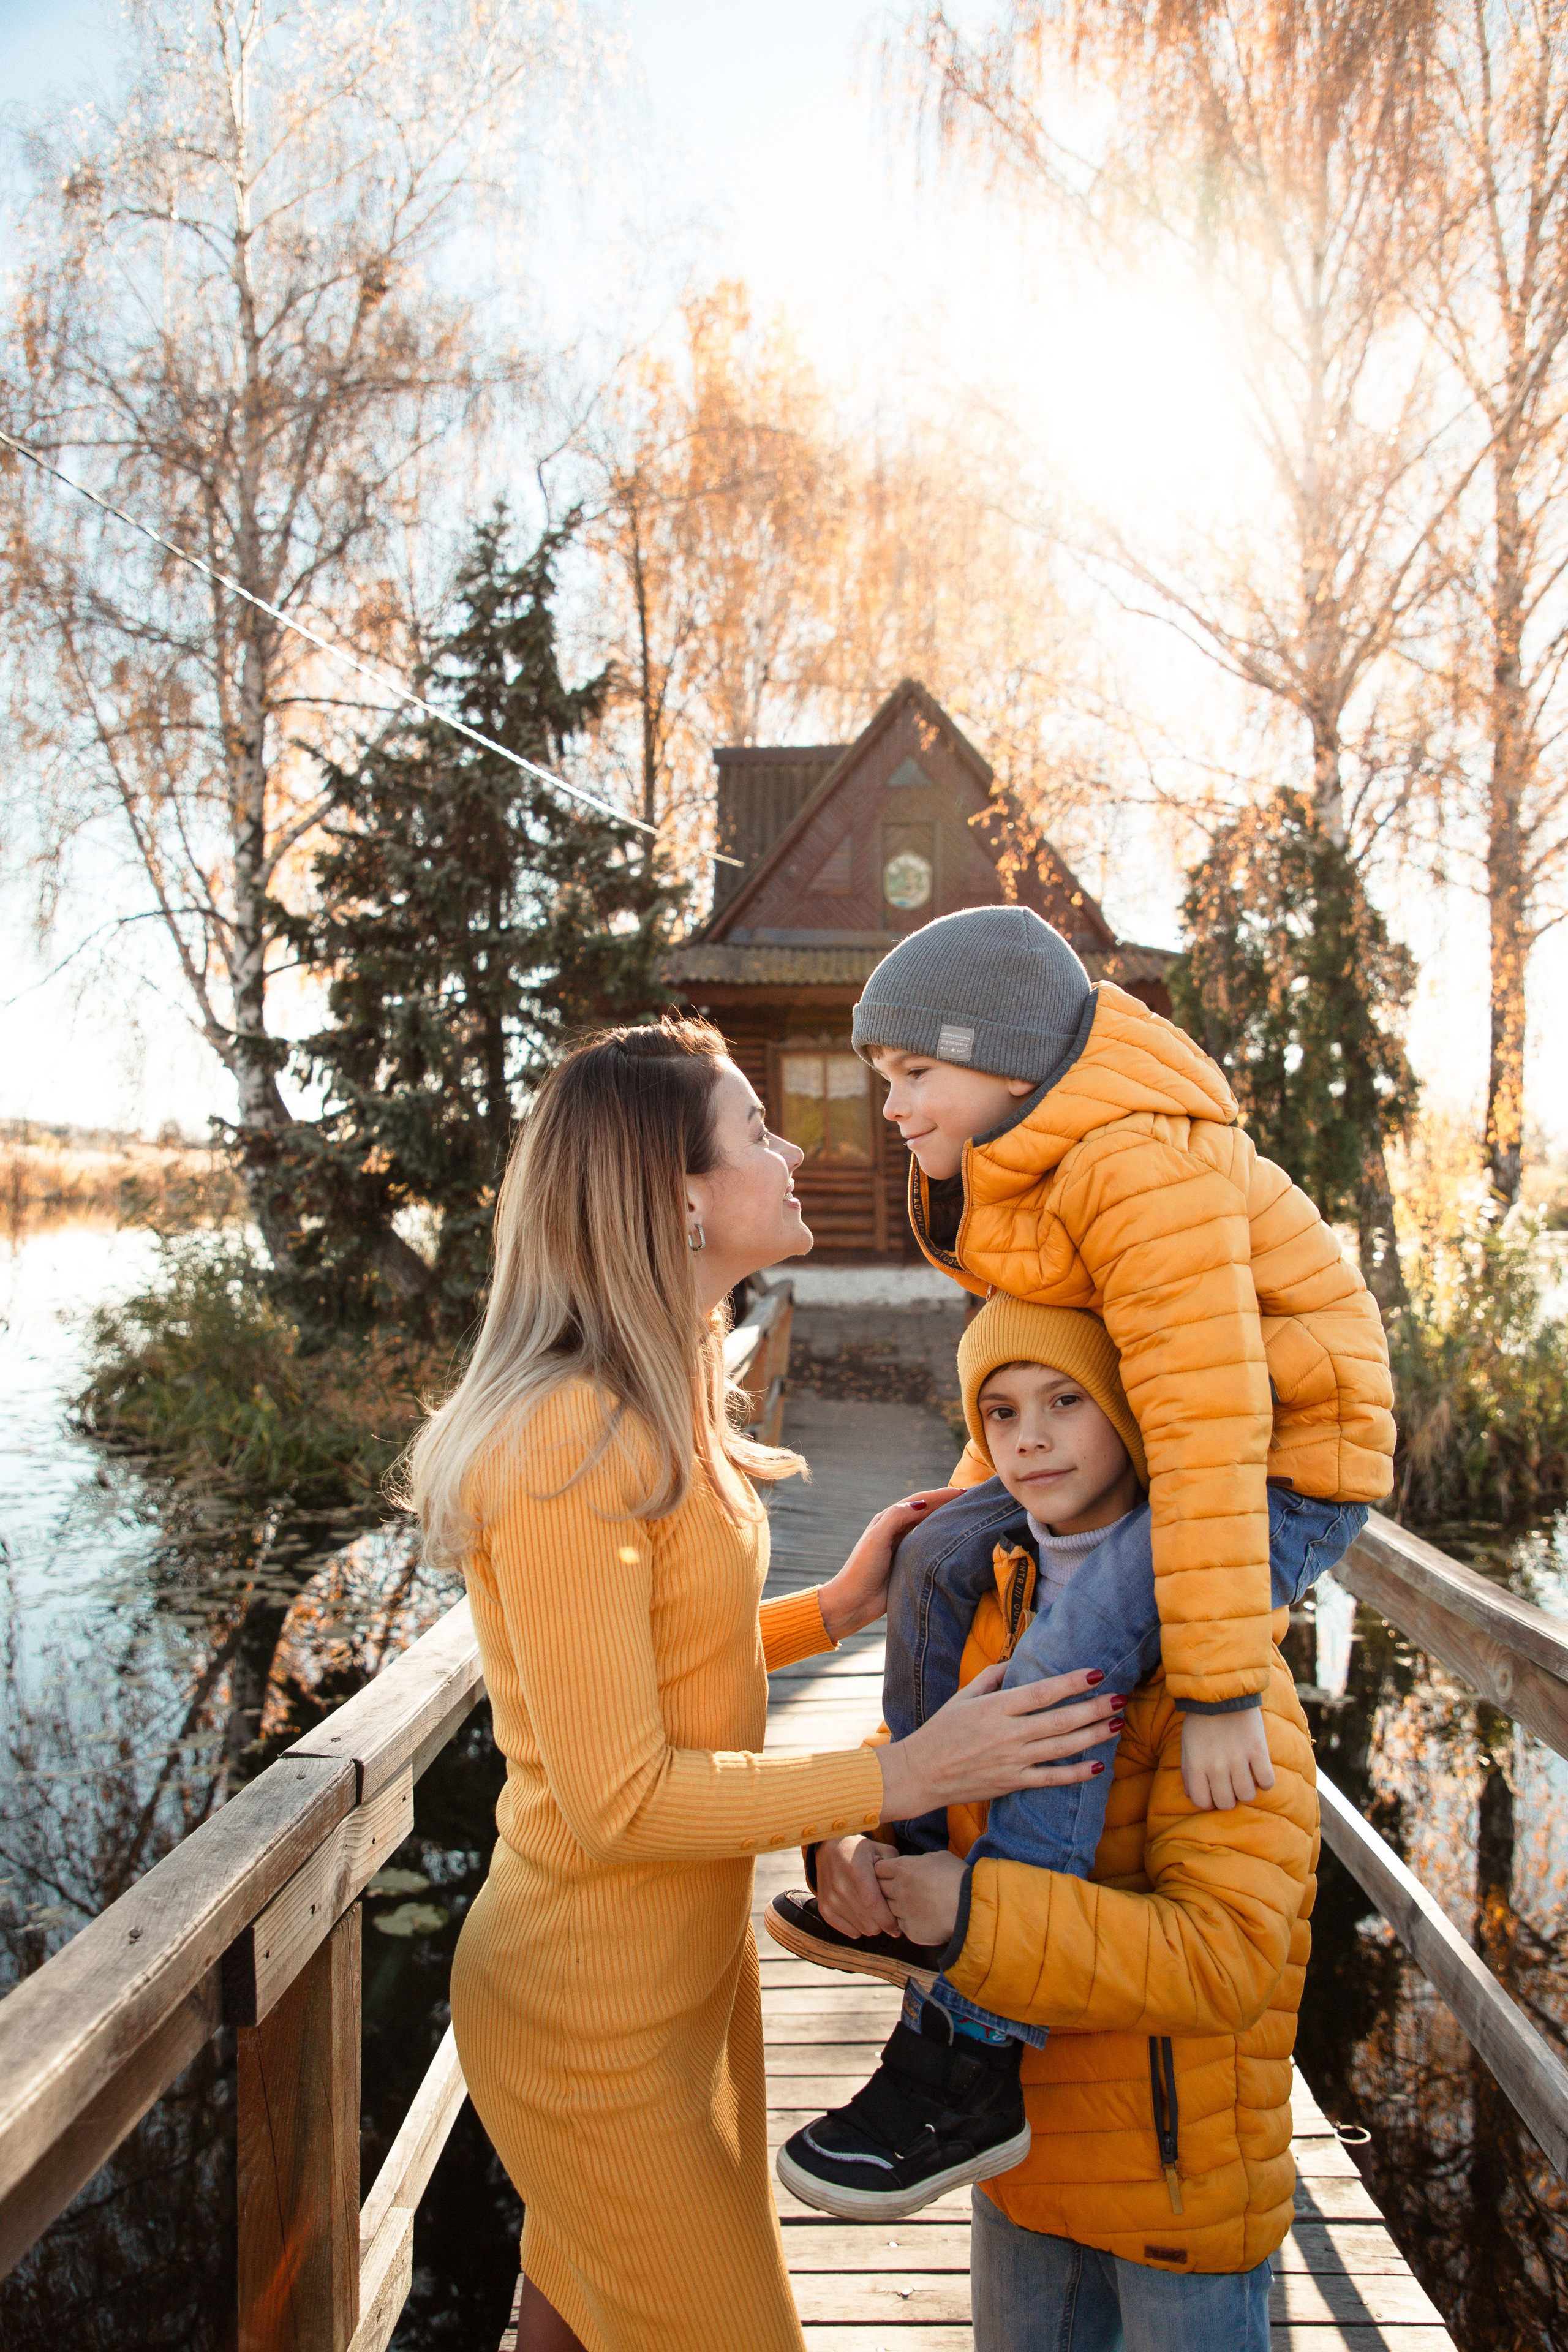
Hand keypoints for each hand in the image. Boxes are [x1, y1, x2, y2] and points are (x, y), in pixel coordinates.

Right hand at [815, 1835, 900, 1937]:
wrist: (829, 1848)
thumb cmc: (861, 1852)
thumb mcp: (880, 1850)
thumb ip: (894, 1869)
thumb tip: (905, 1892)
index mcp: (856, 1869)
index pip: (873, 1903)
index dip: (887, 1920)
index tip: (898, 1927)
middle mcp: (840, 1885)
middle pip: (869, 1922)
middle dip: (883, 1924)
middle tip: (888, 1915)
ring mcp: (830, 1898)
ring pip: (861, 1929)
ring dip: (871, 1925)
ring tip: (874, 1911)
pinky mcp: (823, 1908)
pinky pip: (849, 1931)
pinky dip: (859, 1928)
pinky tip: (862, 1914)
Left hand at [817, 1488, 962, 1639]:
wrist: (853, 1602)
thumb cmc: (862, 1569)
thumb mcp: (877, 1538)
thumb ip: (896, 1517)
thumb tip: (921, 1504)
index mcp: (888, 1519)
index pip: (920, 1501)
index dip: (941, 1495)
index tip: (964, 1492)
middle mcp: (897, 1530)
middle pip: (927, 1511)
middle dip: (948, 1504)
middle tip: (972, 1501)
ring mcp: (904, 1547)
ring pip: (930, 1528)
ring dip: (947, 1520)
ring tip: (968, 1517)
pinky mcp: (908, 1564)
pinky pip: (930, 1547)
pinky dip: (943, 1540)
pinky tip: (956, 1543)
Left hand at [875, 1849, 965, 1946]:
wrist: (972, 1906)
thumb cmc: (958, 1877)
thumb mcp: (939, 1858)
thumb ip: (919, 1861)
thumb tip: (914, 1865)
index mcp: (903, 1868)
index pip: (878, 1869)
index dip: (884, 1871)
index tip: (892, 1874)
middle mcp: (899, 1889)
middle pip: (879, 1889)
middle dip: (887, 1889)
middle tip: (902, 1890)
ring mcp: (903, 1911)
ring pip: (888, 1908)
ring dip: (897, 1906)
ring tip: (915, 1904)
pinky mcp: (910, 1930)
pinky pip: (901, 1925)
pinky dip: (908, 1922)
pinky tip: (922, 1918)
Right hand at [877, 1661, 1122, 1822]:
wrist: (920, 1774)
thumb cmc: (941, 1731)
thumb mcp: (962, 1696)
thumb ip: (992, 1677)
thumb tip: (1016, 1659)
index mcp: (994, 1709)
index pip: (1041, 1692)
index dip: (1071, 1682)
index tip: (1096, 1673)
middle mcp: (1007, 1735)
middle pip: (1059, 1720)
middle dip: (1093, 1709)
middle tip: (1120, 1698)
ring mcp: (1011, 1762)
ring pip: (1061, 1748)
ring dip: (1092, 1736)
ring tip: (1117, 1724)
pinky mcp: (1012, 1784)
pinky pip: (1051, 1779)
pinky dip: (1076, 1774)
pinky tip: (1098, 1765)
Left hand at [1180, 1708, 1276, 1809]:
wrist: (1221, 1691)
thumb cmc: (1201, 1720)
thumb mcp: (1187, 1745)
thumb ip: (1188, 1772)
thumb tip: (1192, 1796)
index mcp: (1196, 1765)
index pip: (1202, 1802)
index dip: (1209, 1802)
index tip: (1214, 1792)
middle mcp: (1216, 1766)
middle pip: (1226, 1803)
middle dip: (1229, 1797)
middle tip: (1231, 1784)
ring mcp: (1238, 1759)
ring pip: (1247, 1796)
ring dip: (1247, 1789)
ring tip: (1245, 1776)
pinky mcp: (1258, 1750)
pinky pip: (1267, 1782)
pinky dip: (1265, 1781)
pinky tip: (1259, 1770)